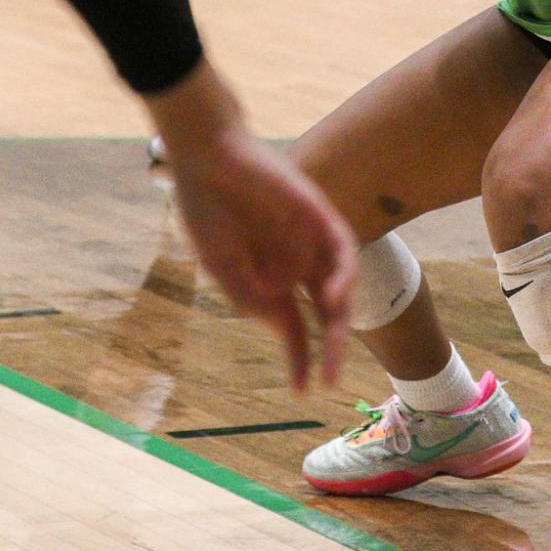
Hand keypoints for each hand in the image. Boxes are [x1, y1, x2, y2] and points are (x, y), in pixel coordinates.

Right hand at [152, 66, 356, 389]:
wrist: (207, 159)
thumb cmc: (207, 211)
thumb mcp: (224, 267)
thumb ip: (253, 299)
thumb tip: (284, 329)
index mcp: (269, 278)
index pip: (294, 326)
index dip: (299, 359)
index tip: (303, 391)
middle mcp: (294, 262)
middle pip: (323, 312)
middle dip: (328, 346)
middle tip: (328, 380)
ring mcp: (308, 239)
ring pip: (337, 285)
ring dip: (339, 319)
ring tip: (332, 347)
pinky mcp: (318, 214)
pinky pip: (342, 249)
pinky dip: (343, 275)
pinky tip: (331, 297)